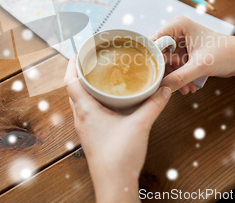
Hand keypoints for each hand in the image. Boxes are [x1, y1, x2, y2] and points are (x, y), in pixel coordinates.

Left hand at [64, 55, 170, 202]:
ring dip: (86, 87)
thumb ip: (154, 104)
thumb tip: (164, 89)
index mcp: (86, 110)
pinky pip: (87, 111)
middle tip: (92, 59)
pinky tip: (109, 101)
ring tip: (100, 76)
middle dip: (80, 72)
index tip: (80, 50)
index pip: (70, 80)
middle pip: (73, 89)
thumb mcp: (140, 125)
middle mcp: (81, 118)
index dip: (73, 63)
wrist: (114, 184)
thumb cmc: (119, 157)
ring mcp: (85, 128)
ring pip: (79, 101)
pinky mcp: (91, 136)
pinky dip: (94, 100)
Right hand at [152, 16, 234, 92]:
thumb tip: (161, 88)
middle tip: (170, 86)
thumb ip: (178, 77)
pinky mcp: (185, 54)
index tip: (150, 75)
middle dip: (165, 73)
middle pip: (159, 55)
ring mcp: (181, 44)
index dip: (151, 59)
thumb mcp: (200, 66)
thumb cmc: (227, 53)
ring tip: (185, 88)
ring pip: (167, 64)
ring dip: (174, 78)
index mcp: (178, 26)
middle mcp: (177, 32)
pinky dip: (180, 79)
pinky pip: (175, 68)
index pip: (154, 42)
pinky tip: (188, 87)